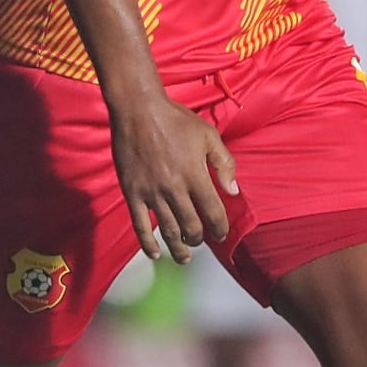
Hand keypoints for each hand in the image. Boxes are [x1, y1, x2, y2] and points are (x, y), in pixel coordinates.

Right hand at [109, 92, 239, 263]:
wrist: (138, 109)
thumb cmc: (175, 119)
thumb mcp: (208, 135)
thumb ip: (224, 163)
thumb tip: (233, 191)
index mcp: (195, 176)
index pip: (213, 213)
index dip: (220, 229)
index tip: (221, 234)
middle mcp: (174, 189)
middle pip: (191, 227)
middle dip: (199, 239)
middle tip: (200, 240)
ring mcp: (152, 193)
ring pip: (168, 231)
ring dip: (178, 248)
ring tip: (183, 256)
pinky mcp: (132, 192)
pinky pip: (140, 225)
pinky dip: (147, 243)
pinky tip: (154, 253)